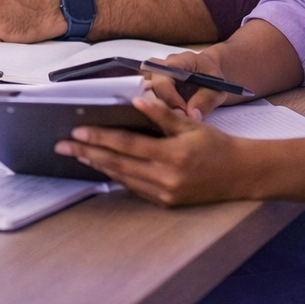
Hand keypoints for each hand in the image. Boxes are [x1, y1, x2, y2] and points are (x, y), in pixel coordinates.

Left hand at [55, 94, 250, 205]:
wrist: (242, 174)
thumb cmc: (216, 144)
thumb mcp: (190, 124)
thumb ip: (162, 114)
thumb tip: (137, 101)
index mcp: (172, 155)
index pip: (126, 145)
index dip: (99, 138)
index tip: (76, 133)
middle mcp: (166, 178)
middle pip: (117, 164)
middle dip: (87, 154)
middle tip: (61, 146)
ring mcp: (166, 194)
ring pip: (122, 178)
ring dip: (97, 166)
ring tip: (76, 155)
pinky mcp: (167, 202)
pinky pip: (134, 188)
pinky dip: (116, 176)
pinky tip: (102, 167)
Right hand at [142, 51, 232, 118]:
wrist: (208, 73)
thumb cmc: (212, 77)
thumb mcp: (217, 89)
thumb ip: (205, 100)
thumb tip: (192, 116)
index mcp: (176, 61)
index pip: (163, 79)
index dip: (171, 99)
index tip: (183, 114)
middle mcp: (160, 66)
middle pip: (150, 86)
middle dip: (162, 105)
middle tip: (179, 118)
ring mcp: (154, 76)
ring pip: (145, 93)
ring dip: (157, 107)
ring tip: (173, 118)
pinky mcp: (152, 86)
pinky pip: (147, 97)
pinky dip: (155, 108)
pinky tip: (167, 117)